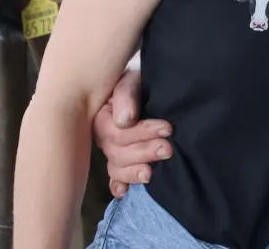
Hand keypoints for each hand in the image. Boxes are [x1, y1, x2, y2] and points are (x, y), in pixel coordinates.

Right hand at [90, 65, 173, 196]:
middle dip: (144, 152)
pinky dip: (118, 185)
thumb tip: (125, 121)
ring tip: (152, 173)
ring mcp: (112, 149)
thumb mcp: (132, 78)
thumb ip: (126, 95)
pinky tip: (124, 192)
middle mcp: (103, 135)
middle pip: (117, 153)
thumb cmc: (139, 78)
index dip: (141, 133)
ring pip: (116, 168)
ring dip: (134, 172)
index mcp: (101, 115)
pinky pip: (114, 177)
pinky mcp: (122, 159)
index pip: (116, 133)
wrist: (147, 81)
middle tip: (168, 149)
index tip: (167, 128)